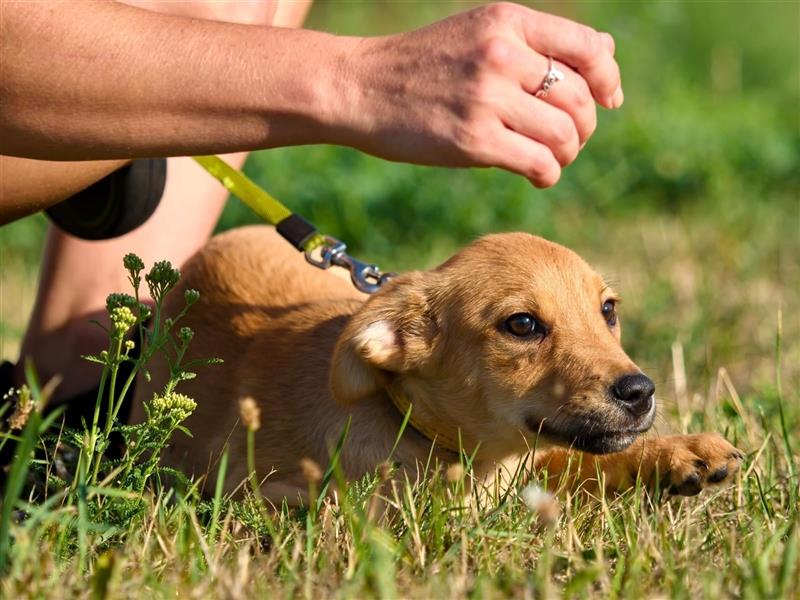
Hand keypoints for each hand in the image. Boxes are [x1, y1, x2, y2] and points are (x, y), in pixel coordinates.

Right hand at [338, 3, 622, 186]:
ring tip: (549, 159)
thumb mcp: (479, 33)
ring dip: (566, 154)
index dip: (608, 80)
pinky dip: (548, 174)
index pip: (588, 49)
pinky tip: (537, 175)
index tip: (607, 102)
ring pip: (564, 135)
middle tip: (567, 141)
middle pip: (579, 100)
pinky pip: (539, 163)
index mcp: (507, 21)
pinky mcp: (474, 140)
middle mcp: (502, 55)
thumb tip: (606, 52)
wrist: (361, 87)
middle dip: (584, 127)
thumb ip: (537, 43)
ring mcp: (487, 98)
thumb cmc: (422, 65)